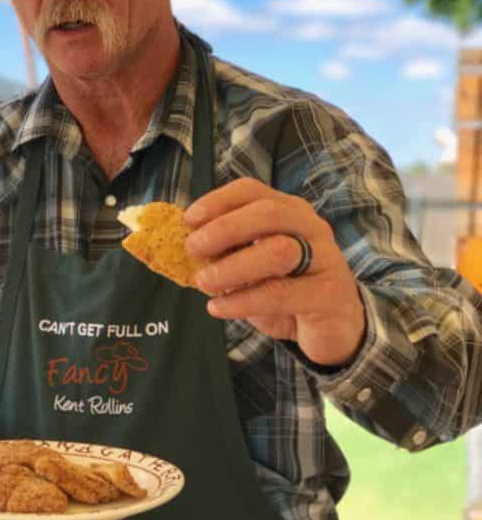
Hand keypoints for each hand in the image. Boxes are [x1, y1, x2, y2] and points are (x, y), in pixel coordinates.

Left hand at [184, 177, 365, 367]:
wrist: (333, 329)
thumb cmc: (286, 290)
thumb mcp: (251, 266)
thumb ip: (226, 251)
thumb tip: (186, 243)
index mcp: (288, 211)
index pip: (252, 191)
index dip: (218, 201)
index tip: (188, 220)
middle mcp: (310, 227)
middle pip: (268, 213)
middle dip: (224, 228)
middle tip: (193, 249)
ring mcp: (325, 258)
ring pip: (278, 251)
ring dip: (233, 266)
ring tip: (204, 282)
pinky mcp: (329, 293)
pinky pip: (281, 293)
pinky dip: (243, 301)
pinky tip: (218, 307)